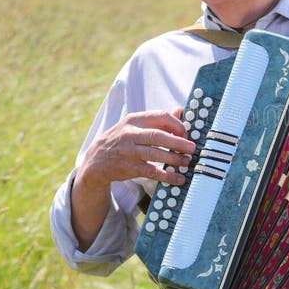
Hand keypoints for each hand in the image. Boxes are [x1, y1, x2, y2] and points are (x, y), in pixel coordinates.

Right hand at [79, 109, 195, 188]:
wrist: (96, 159)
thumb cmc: (122, 139)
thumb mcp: (135, 125)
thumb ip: (158, 119)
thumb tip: (180, 110)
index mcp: (134, 120)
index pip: (160, 116)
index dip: (176, 125)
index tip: (187, 133)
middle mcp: (130, 134)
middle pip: (157, 136)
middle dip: (177, 142)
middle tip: (192, 148)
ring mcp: (128, 151)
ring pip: (154, 154)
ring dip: (174, 159)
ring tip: (187, 162)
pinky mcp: (129, 168)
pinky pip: (151, 172)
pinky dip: (166, 176)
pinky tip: (178, 178)